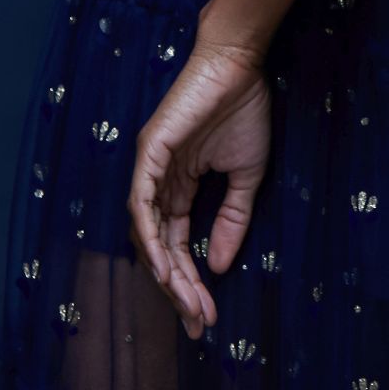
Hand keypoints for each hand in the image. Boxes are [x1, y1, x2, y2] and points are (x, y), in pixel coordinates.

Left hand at [127, 37, 270, 338]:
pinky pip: (142, 203)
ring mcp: (149, 168)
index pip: (178, 245)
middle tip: (198, 323)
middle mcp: (158, 183)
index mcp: (179, 187)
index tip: (206, 316)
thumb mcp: (246, 176)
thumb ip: (232, 219)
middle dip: (178, 289)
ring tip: (187, 303)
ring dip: (166, 272)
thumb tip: (219, 265)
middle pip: (161, 248)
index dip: (190, 282)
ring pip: (148, 233)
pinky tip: (165, 266)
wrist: (241, 66)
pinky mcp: (149, 152)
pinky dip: (151, 236)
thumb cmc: (243, 111)